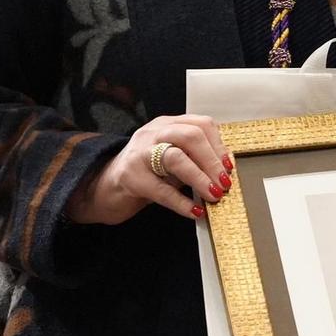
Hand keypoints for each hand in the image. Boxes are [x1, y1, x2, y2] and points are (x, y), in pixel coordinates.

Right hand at [67, 114, 233, 224]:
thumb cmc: (146, 173)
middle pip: (191, 136)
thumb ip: (194, 159)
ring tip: (214, 195)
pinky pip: (161, 190)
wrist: (106, 188)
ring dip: (199, 178)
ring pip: (175, 158)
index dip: (218, 146)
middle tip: (224, 183)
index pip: (201, 124)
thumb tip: (224, 173)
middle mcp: (153, 133)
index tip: (229, 167)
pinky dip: (181, 202)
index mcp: (167, 124)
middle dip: (212, 161)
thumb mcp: (172, 159)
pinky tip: (194, 211)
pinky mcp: (129, 176)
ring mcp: (139, 153)